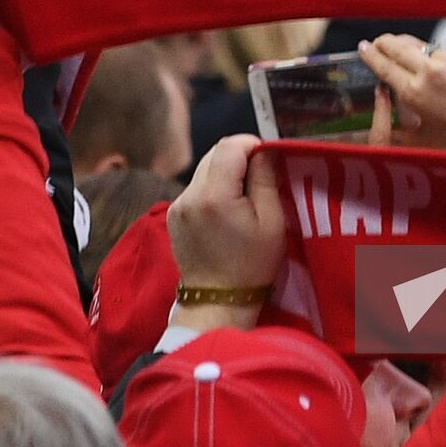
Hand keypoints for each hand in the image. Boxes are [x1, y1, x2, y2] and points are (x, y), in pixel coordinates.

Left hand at [167, 135, 283, 331]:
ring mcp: (177, 204)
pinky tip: (226, 210)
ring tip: (244, 196)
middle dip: (240, 157)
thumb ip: (266, 179)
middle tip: (260, 177)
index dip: (252, 145)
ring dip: (226, 172)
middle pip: (215, 152)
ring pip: (205, 168)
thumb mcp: (272, 222)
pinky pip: (196, 187)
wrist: (218, 301)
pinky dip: (213, 188)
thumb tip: (264, 151)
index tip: (269, 160)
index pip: (230, 145)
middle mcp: (189, 194)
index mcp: (214, 195)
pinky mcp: (173, 214)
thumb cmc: (252, 265)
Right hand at [360, 34, 445, 159]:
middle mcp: (432, 72)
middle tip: (377, 42)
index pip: (384, 66)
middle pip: (398, 47)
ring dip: (411, 49)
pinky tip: (436, 67)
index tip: (363, 48)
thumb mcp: (419, 140)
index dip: (370, 56)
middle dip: (384, 44)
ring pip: (423, 47)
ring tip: (403, 51)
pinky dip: (437, 58)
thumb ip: (395, 120)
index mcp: (414, 93)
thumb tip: (381, 97)